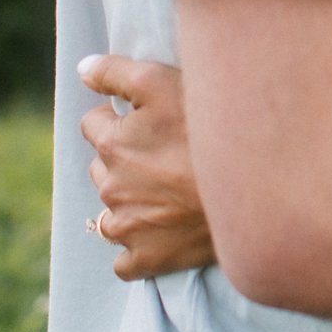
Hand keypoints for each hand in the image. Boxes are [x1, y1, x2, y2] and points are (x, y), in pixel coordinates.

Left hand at [79, 54, 215, 281]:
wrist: (250, 186)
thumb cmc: (207, 128)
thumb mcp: (160, 82)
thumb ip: (114, 73)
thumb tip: (81, 70)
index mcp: (111, 146)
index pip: (93, 124)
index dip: (120, 118)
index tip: (151, 121)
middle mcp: (111, 188)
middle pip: (102, 168)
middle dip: (124, 160)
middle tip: (165, 154)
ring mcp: (128, 228)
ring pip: (111, 213)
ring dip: (128, 203)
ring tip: (166, 193)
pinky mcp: (147, 259)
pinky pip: (125, 261)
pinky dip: (136, 248)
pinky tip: (159, 233)